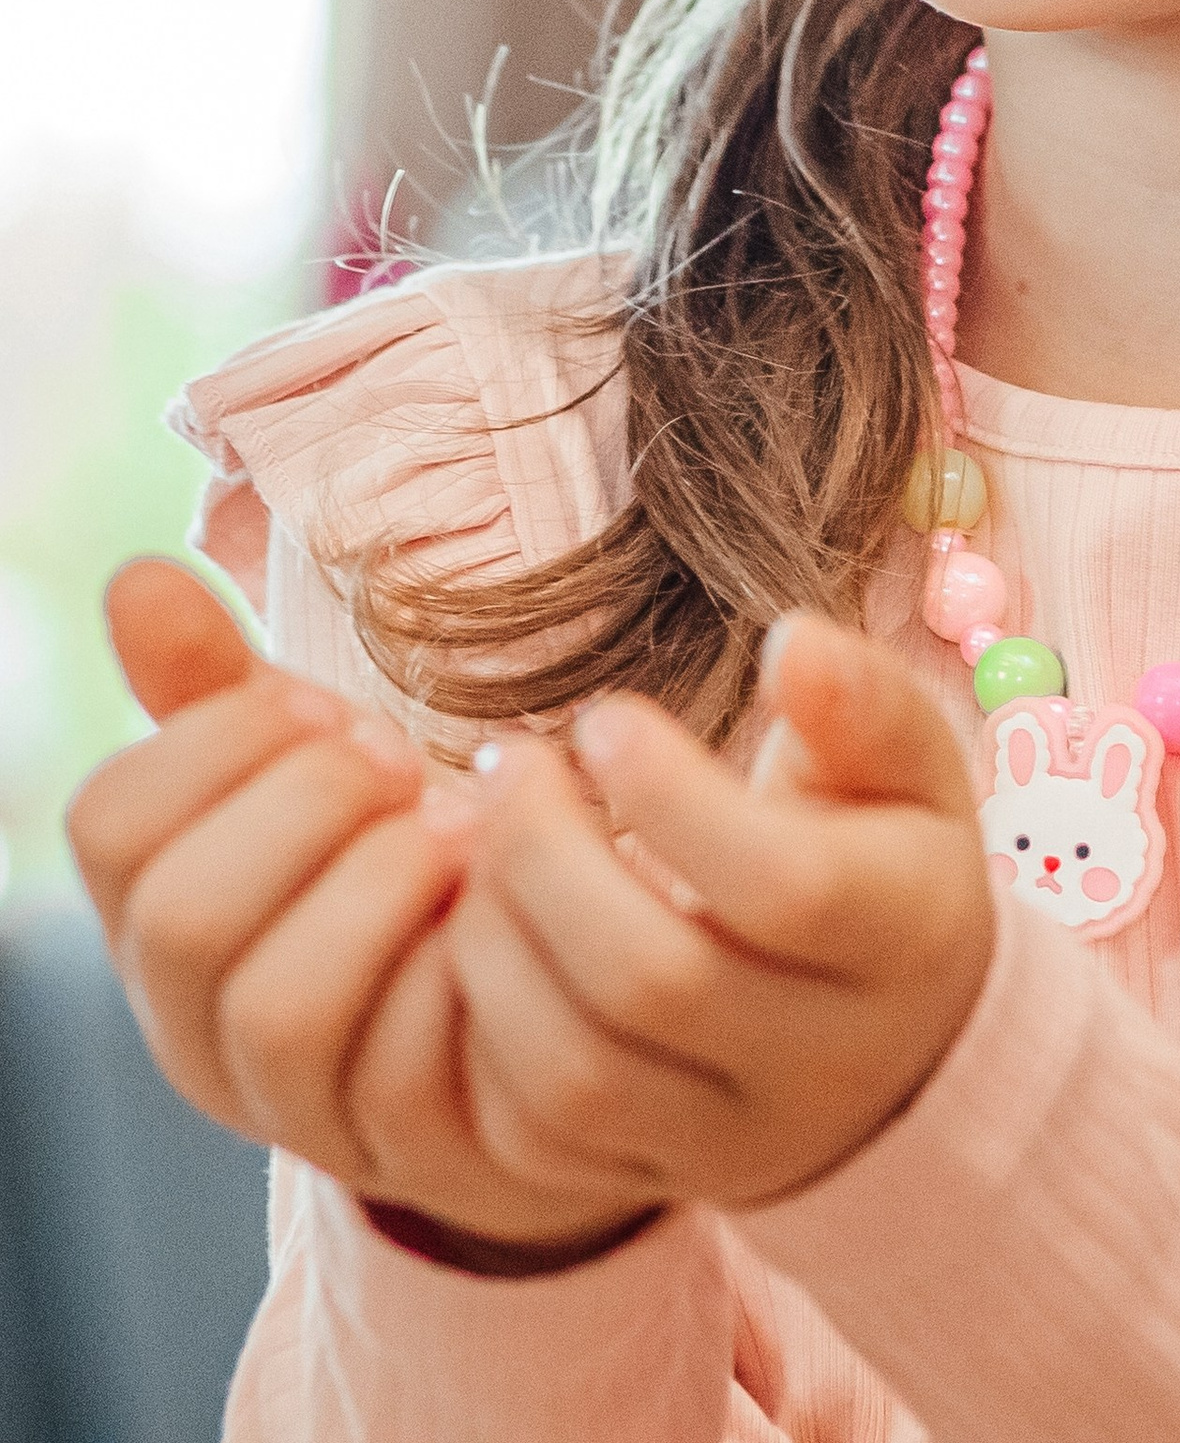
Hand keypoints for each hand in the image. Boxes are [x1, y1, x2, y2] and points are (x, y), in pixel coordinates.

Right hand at [69, 560, 647, 1262]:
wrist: (530, 993)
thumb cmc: (392, 858)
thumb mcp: (309, 763)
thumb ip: (219, 688)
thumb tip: (134, 578)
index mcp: (157, 911)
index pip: (112, 821)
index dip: (220, 739)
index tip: (327, 704)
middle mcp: (194, 1022)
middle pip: (185, 915)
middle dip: (309, 806)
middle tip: (406, 762)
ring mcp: (288, 1101)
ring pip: (278, 1006)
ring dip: (381, 884)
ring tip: (458, 825)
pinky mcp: (397, 1141)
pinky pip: (401, 1064)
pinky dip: (457, 955)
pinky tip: (500, 889)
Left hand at [441, 614, 994, 1214]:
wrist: (894, 1045)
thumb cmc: (883, 858)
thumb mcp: (908, 768)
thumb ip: (862, 699)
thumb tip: (790, 642)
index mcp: (908, 939)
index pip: (788, 887)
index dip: (675, 796)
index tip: (604, 716)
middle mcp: (826, 1061)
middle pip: (658, 984)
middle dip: (549, 858)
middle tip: (509, 762)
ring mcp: (732, 1141)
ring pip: (578, 1076)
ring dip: (495, 942)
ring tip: (479, 841)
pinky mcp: (649, 1179)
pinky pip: (533, 1136)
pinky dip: (479, 1029)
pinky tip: (483, 930)